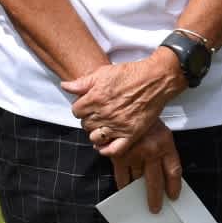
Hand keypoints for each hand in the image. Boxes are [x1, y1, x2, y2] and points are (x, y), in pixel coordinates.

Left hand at [63, 51, 181, 157]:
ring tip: (102, 126)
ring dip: (95, 133)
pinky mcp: (131, 134)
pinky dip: (106, 150)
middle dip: (88, 119)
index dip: (80, 108)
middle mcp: (105, 113)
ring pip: (95, 137)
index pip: (76, 111)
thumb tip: (65, 86)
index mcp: (96, 97)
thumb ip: (82, 82)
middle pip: (85, 124)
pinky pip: (113, 150)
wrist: (155, 80)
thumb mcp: (104, 72)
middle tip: (97, 114)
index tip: (87, 106)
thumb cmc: (131, 74)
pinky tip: (104, 144)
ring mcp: (118, 125)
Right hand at [111, 120, 182, 213]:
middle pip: (156, 182)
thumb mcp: (160, 131)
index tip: (173, 197)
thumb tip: (163, 174)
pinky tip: (125, 189)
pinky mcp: (119, 155)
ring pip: (137, 179)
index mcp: (165, 143)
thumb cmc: (144, 118)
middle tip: (155, 208)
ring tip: (138, 199)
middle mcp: (151, 150)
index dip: (174, 186)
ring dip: (138, 190)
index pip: (173, 171)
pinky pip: (122, 177)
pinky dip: (123, 184)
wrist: (125, 102)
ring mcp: (134, 154)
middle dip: (155, 197)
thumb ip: (163, 150)